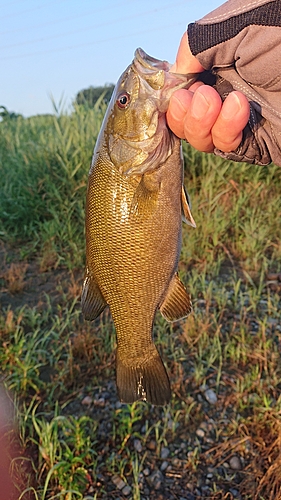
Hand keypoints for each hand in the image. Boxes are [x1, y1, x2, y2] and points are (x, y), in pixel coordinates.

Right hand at [167, 33, 249, 152]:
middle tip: (196, 95)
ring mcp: (236, 122)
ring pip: (199, 139)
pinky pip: (226, 146)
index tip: (175, 89)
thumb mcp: (226, 30)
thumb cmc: (274, 33)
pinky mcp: (254, 142)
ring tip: (212, 99)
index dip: (170, 95)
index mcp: (214, 68)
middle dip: (181, 113)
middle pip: (183, 121)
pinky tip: (237, 106)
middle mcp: (222, 97)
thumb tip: (176, 75)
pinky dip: (225, 128)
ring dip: (198, 122)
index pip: (178, 92)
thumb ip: (193, 49)